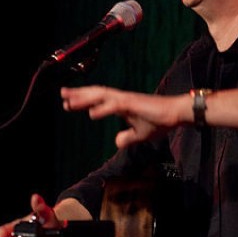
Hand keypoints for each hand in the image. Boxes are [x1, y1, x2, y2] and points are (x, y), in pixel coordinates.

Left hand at [61, 86, 184, 148]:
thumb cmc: (159, 121)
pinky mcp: (134, 104)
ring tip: (69, 101)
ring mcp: (127, 100)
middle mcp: (121, 99)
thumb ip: (127, 137)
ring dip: (85, 98)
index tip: (67, 103)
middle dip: (78, 94)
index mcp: (121, 104)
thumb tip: (117, 142)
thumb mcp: (140, 134)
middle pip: (95, 94)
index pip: (97, 100)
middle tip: (62, 94)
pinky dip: (103, 109)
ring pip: (101, 96)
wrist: (176, 114)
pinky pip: (115, 106)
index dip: (82, 100)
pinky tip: (92, 113)